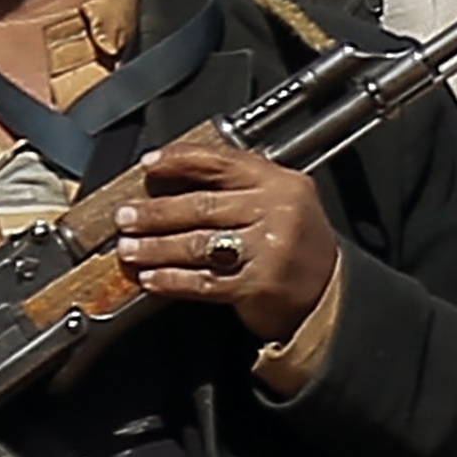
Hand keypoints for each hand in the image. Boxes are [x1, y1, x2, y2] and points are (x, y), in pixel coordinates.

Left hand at [111, 135, 337, 332]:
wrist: (331, 296)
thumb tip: (176, 178)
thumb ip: (240, 185)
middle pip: (202, 205)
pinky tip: (151, 279)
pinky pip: (203, 281)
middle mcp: (276, 212)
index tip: (149, 164)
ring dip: (155, 247)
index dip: (181, 160)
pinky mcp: (257, 286)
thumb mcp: (282, 202)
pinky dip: (172, 280)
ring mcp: (267, 250)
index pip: (222, 161)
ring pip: (198, 244)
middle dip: (156, 212)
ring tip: (128, 248)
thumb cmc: (297, 246)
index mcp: (280, 183)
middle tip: (125, 216)